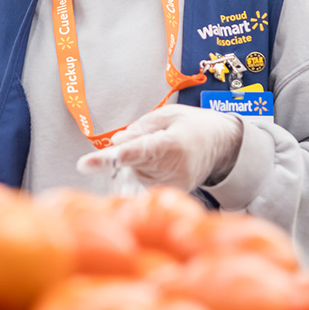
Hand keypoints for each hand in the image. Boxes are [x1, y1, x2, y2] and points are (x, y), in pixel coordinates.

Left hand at [76, 103, 242, 190]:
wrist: (223, 146)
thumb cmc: (193, 125)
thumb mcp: (168, 114)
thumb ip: (140, 128)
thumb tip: (115, 143)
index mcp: (171, 144)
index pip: (135, 152)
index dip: (109, 158)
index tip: (85, 164)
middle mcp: (172, 170)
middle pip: (130, 165)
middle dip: (126, 153)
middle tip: (149, 141)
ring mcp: (172, 186)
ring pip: (133, 176)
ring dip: (135, 164)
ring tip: (160, 152)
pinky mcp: (171, 195)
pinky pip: (143, 185)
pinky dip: (142, 173)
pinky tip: (159, 165)